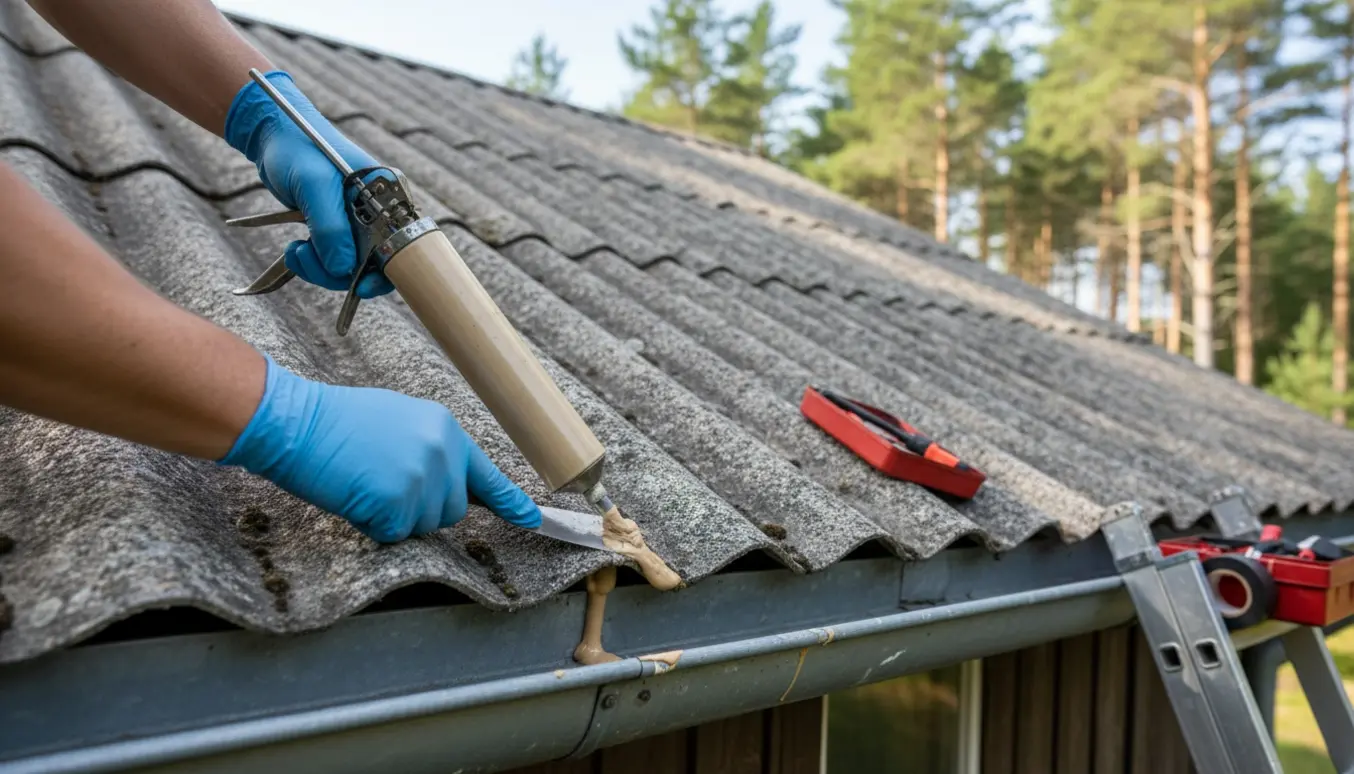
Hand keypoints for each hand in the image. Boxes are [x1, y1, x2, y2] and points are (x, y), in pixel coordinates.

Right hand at [220, 356, 541, 542]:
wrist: (297, 422)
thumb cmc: (338, 423)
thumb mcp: (401, 422)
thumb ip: (432, 451)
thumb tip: (450, 481)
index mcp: (446, 430)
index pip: (485, 475)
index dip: (510, 502)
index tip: (533, 520)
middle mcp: (442, 454)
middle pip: (451, 510)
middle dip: (422, 508)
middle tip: (382, 480)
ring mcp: (422, 479)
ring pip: (424, 525)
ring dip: (397, 517)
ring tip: (366, 482)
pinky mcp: (397, 503)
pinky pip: (395, 533)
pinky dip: (374, 524)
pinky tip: (356, 494)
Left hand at [224, 70, 394, 298]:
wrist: (273, 135)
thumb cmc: (298, 148)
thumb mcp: (314, 185)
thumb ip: (330, 228)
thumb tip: (342, 270)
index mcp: (387, 194)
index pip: (401, 244)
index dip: (385, 271)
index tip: (360, 287)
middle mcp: (378, 211)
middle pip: (374, 262)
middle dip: (339, 271)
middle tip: (307, 260)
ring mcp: (357, 221)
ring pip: (349, 265)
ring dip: (319, 267)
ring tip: (294, 252)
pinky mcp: (336, 227)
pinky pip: (332, 258)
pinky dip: (312, 262)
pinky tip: (295, 250)